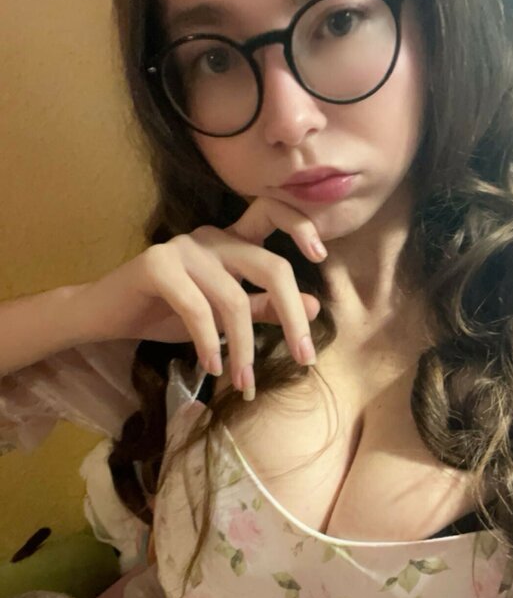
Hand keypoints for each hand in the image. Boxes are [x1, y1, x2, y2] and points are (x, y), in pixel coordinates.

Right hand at [78, 196, 327, 393]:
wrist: (106, 318)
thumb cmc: (166, 313)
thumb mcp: (223, 316)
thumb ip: (264, 307)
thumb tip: (313, 306)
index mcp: (231, 241)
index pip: (272, 214)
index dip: (300, 227)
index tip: (321, 257)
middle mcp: (212, 236)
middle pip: (270, 265)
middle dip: (292, 316)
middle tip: (305, 358)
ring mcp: (184, 247)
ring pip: (234, 298)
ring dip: (244, 349)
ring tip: (243, 383)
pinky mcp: (157, 264)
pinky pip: (197, 308)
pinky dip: (209, 343)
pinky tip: (211, 368)